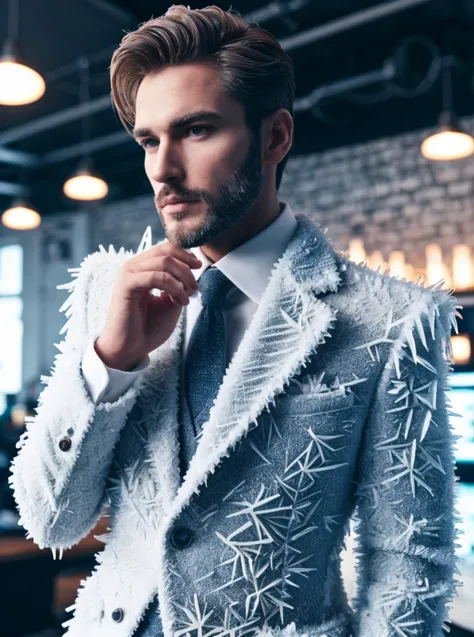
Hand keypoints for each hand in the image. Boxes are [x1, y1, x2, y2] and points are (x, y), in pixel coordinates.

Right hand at [95, 242, 200, 369]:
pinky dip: (174, 287)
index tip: (198, 267)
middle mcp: (133, 267)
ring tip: (187, 298)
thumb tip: (189, 270)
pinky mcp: (126, 284)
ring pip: (164, 262)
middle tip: (195, 288)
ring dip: (182, 279)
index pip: (165, 248)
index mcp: (142, 268)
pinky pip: (156, 277)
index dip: (185, 255)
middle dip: (186, 269)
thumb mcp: (170, 302)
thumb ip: (178, 284)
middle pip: (167, 252)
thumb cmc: (148, 328)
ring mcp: (128, 274)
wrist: (130, 349)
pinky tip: (180, 301)